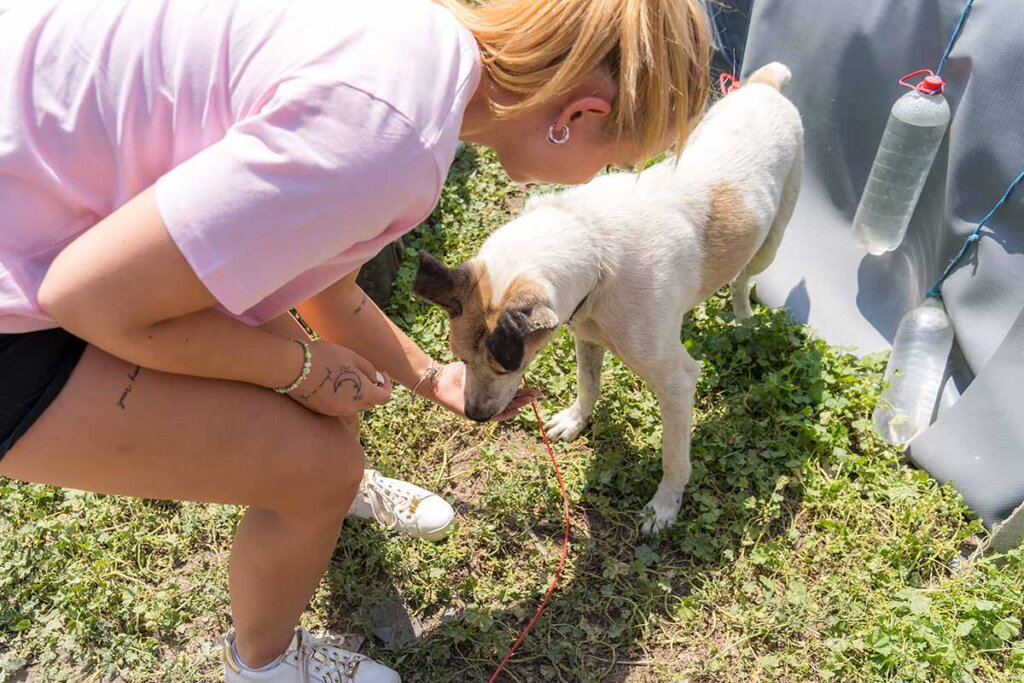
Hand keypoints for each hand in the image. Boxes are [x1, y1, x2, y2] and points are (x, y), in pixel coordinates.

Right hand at [288, 340, 391, 416]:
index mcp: (362, 393)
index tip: (382, 374)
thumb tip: (376, 378)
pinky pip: (339, 407)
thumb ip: (368, 369)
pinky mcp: (322, 412)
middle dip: (372, 390)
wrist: (292, 367)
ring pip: (354, 406)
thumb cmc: (324, 357)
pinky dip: (342, 398)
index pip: (385, 397)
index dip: (387, 385)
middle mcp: (351, 407)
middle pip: (370, 403)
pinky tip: (333, 383)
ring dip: (356, 394)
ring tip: (347, 377)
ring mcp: (335, 412)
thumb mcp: (351, 356)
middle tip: (365, 374)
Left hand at [425, 362, 541, 420]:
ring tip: (531, 400)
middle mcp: (488, 399)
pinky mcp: (476, 413)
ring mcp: (483, 407)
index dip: (523, 390)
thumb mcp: (478, 365)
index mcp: (490, 389)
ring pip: (506, 408)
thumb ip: (490, 361)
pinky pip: (494, 416)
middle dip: (526, 397)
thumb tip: (504, 346)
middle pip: (511, 400)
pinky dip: (505, 414)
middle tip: (538, 394)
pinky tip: (516, 411)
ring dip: (520, 405)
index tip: (535, 386)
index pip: (510, 391)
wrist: (439, 379)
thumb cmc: (456, 371)